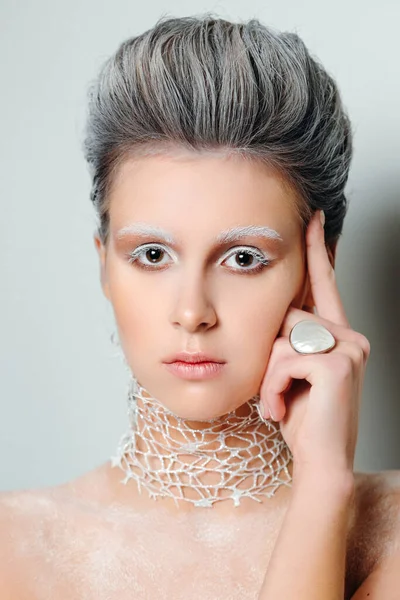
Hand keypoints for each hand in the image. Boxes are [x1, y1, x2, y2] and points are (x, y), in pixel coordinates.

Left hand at [259, 210, 370, 476]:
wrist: (321, 461)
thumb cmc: (303, 418)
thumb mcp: (292, 372)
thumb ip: (289, 339)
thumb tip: (275, 314)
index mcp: (339, 335)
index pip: (325, 283)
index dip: (318, 250)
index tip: (313, 218)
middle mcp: (351, 336)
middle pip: (287, 317)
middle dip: (272, 357)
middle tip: (280, 394)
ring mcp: (349, 348)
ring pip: (281, 340)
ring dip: (270, 377)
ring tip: (281, 404)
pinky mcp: (337, 364)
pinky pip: (282, 361)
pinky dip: (273, 389)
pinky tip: (282, 410)